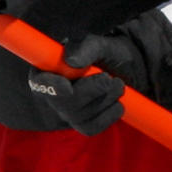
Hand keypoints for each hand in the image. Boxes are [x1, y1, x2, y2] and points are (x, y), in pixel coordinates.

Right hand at [25, 9, 171, 135]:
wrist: (133, 69)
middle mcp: (55, 92)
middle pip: (64, 102)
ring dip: (105, 98)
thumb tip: (71, 61)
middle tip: (110, 78)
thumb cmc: (112, 54)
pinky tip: (116, 102)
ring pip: (80, 116)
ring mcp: (68, 111)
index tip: (68, 87)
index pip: (38, 81)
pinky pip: (92, 127)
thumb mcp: (103, 45)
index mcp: (51, 68)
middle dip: (92, 90)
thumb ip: (86, 48)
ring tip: (118, 83)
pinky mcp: (84, 124)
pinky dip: (110, 114)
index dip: (49, 86)